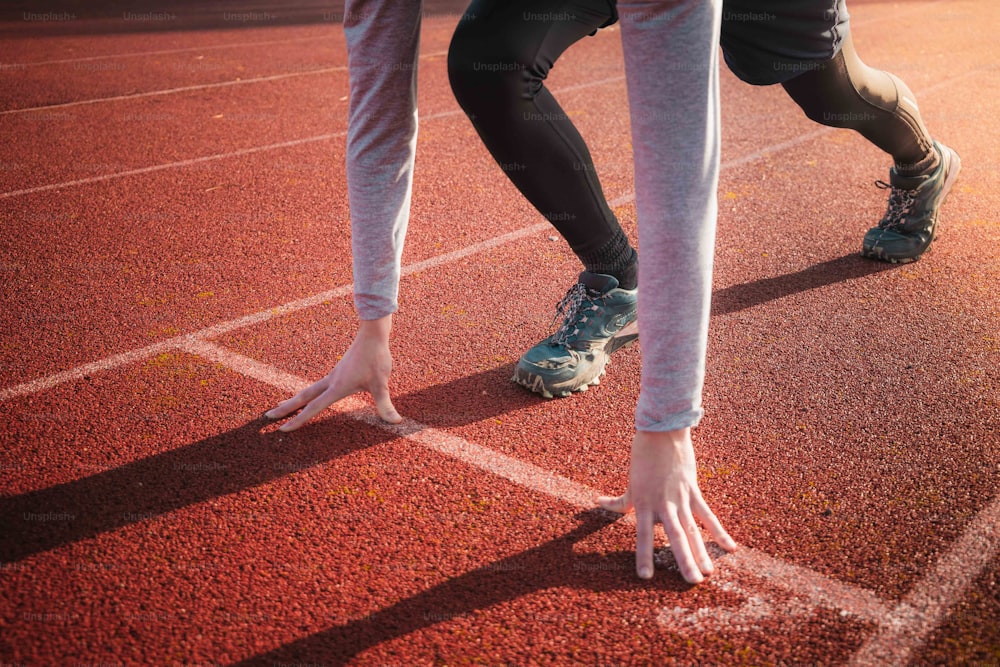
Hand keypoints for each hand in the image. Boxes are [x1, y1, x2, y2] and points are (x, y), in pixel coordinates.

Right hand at [264, 315, 401, 430]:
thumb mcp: (381, 383)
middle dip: (286, 408)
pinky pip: (317, 386)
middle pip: (303, 397)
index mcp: (337, 387)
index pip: (313, 407)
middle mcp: (331, 381)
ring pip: (308, 390)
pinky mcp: (338, 371)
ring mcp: (333, 375)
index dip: (298, 420)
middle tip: (268, 416)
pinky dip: (308, 393)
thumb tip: (395, 422)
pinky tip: (309, 396)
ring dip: (294, 400)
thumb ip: (385, 404)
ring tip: (282, 407)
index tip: (282, 429)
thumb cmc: (376, 357)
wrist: (372, 333)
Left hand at [597, 428, 736, 582]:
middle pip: (674, 536)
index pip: (643, 535)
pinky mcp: (694, 491)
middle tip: (691, 582)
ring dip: (701, 552)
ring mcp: (680, 498)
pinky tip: (731, 548)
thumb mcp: (631, 482)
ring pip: (693, 529)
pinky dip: (719, 531)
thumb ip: (620, 500)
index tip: (645, 577)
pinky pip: (708, 515)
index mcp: (644, 504)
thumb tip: (599, 502)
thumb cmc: (642, 457)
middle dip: (683, 560)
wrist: (662, 433)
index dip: (644, 556)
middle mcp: (663, 504)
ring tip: (708, 573)